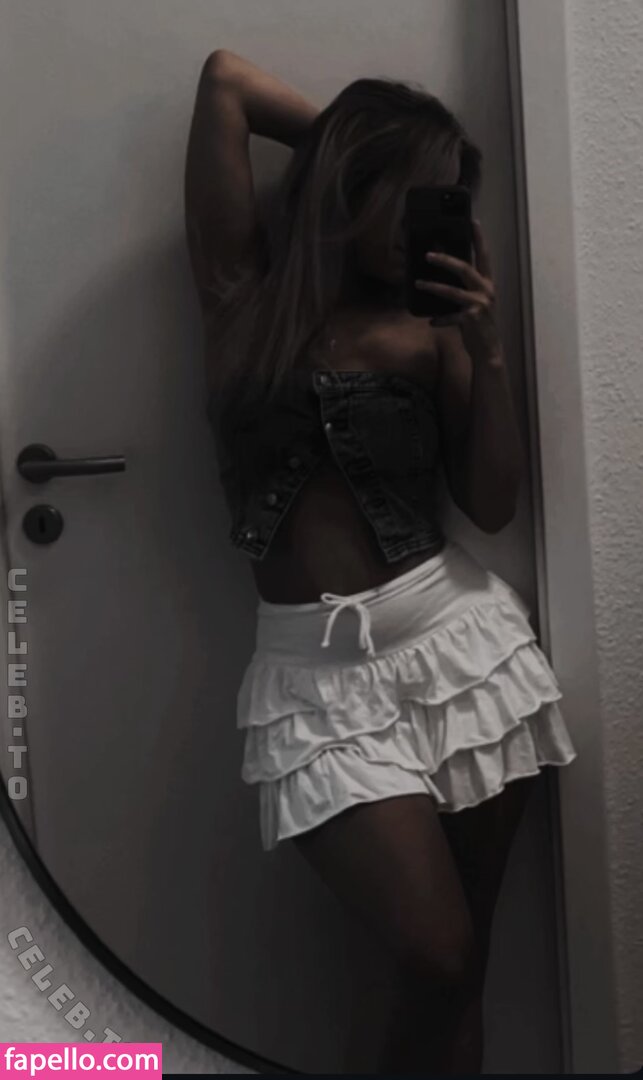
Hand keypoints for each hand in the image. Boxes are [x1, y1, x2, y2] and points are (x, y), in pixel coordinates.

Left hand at [414, 219, 500, 362]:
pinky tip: (432, 322)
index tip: (473, 221)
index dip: (479, 239)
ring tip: (418, 283)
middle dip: (445, 260)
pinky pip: (450, 316)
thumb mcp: (474, 303)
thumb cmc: (479, 325)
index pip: (484, 257)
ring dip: (433, 286)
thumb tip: (442, 280)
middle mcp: (486, 291)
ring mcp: (479, 304)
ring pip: (452, 291)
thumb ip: (464, 290)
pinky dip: (440, 319)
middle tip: (428, 254)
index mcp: (487, 284)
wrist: (488, 350)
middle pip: (464, 269)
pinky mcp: (471, 319)